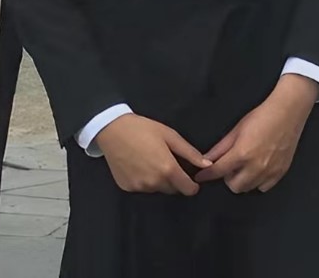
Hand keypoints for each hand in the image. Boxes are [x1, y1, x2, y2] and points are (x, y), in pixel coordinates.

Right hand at [96, 114, 211, 195]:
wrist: (112, 130)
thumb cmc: (143, 129)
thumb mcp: (169, 135)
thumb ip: (189, 152)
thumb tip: (207, 165)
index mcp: (167, 170)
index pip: (188, 189)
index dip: (193, 184)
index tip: (191, 176)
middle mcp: (154, 183)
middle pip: (173, 189)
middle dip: (175, 180)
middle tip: (168, 162)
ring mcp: (140, 187)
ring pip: (158, 189)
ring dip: (159, 180)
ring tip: (152, 160)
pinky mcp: (127, 188)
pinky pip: (143, 188)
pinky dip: (145, 180)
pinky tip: (139, 165)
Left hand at [195, 74, 318, 193]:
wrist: (287, 113)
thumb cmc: (260, 117)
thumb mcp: (237, 129)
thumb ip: (221, 147)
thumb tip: (206, 159)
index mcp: (242, 154)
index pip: (219, 171)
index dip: (207, 175)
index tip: (199, 177)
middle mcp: (256, 167)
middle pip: (234, 187)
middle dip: (228, 177)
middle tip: (230, 165)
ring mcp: (270, 173)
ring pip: (249, 189)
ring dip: (242, 180)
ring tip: (245, 165)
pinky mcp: (281, 174)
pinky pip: (263, 187)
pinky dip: (257, 182)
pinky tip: (258, 168)